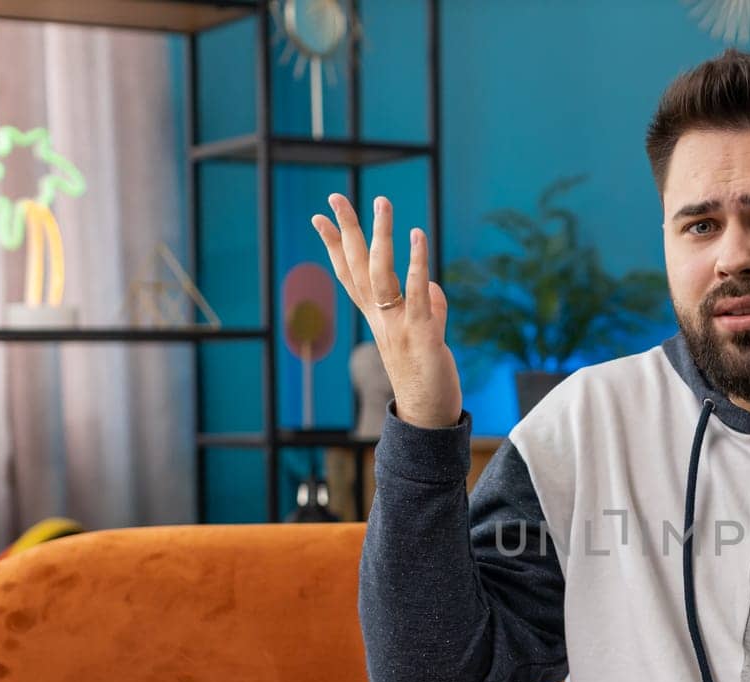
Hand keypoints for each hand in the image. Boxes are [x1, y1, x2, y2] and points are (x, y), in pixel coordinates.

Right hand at [312, 194, 462, 429]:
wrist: (427, 416)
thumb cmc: (426, 377)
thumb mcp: (425, 337)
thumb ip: (427, 309)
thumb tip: (430, 287)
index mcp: (377, 319)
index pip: (349, 276)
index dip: (333, 246)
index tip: (318, 217)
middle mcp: (380, 319)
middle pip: (357, 268)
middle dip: (346, 231)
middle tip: (336, 196)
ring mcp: (397, 326)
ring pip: (382, 274)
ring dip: (380, 236)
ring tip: (381, 202)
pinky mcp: (421, 334)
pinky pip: (415, 292)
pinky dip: (415, 263)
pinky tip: (417, 236)